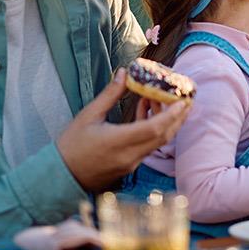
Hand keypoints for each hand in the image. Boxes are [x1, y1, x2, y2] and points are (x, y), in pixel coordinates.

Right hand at [57, 69, 189, 190]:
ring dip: (165, 122)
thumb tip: (124, 73)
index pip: (154, 128)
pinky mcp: (129, 166)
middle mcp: (129, 155)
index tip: (183, 101)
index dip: (172, 115)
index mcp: (118, 141)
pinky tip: (146, 112)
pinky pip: (147, 146)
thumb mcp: (88, 115)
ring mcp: (130, 163)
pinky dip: (152, 130)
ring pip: (156, 142)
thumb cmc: (71, 145)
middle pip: (162, 136)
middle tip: (186, 100)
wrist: (61, 176)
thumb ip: (110, 95)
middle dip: (178, 118)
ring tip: (164, 101)